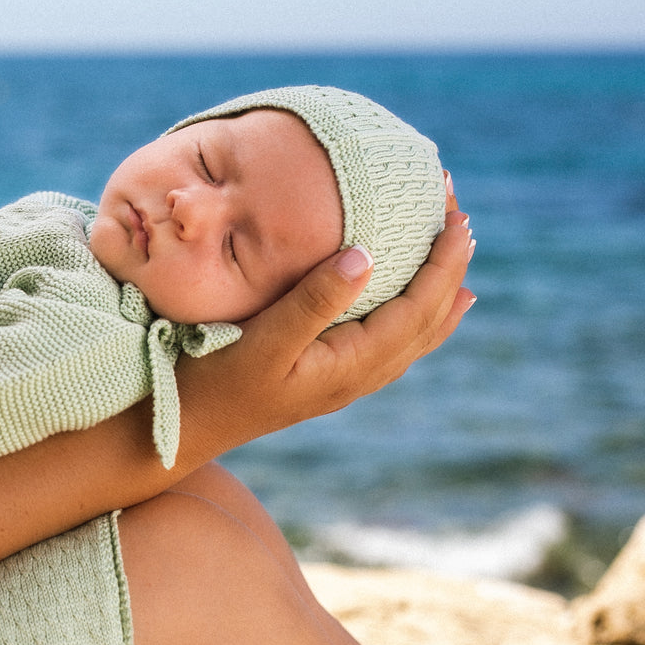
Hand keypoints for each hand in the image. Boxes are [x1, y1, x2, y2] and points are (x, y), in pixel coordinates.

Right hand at [175, 174, 473, 465]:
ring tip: (456, 261)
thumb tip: (365, 256)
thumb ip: (313, 301)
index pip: (418, 307)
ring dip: (438, 293)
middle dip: (450, 269)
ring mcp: (345, 381)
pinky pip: (390, 343)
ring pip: (413, 336)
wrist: (183, 428)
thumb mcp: (262, 339)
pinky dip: (414, 317)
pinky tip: (409, 308)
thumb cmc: (214, 381)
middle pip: (427, 321)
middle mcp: (359, 376)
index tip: (457, 216)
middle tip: (461, 217)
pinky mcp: (326, 378)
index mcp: (352, 364)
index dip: (443, 262)